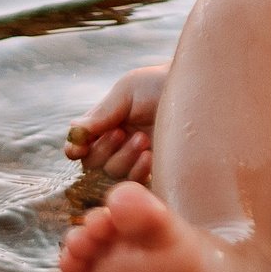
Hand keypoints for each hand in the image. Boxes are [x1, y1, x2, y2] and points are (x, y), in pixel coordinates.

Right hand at [64, 64, 166, 183]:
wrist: (196, 91)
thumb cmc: (159, 85)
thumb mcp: (127, 91)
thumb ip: (101, 113)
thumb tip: (74, 130)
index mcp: (103, 125)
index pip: (79, 146)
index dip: (75, 149)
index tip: (79, 148)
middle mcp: (115, 146)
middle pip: (92, 165)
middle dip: (103, 151)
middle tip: (122, 132)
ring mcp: (135, 161)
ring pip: (113, 176)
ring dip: (123, 160)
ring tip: (143, 138)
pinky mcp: (155, 172)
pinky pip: (137, 186)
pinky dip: (138, 173)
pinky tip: (149, 156)